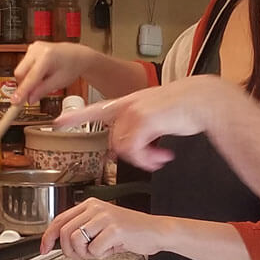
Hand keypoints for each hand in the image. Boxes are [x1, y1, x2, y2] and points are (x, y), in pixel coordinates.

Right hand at [13, 41, 91, 103]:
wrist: (77, 56)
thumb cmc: (71, 67)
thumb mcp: (59, 82)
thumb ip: (42, 91)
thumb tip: (29, 99)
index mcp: (46, 56)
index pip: (30, 77)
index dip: (22, 91)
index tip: (15, 101)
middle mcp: (37, 49)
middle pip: (20, 73)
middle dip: (24, 85)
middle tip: (32, 95)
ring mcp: (33, 48)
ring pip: (21, 70)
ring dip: (28, 79)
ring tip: (44, 80)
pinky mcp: (31, 49)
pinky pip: (24, 65)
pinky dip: (30, 73)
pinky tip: (42, 74)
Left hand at [41, 198, 167, 259]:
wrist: (156, 231)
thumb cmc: (131, 231)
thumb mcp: (103, 226)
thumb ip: (83, 229)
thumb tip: (61, 243)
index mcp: (90, 204)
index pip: (60, 219)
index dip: (48, 236)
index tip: (44, 249)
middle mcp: (96, 207)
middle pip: (64, 232)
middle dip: (69, 251)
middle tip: (82, 256)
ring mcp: (105, 217)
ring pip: (75, 241)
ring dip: (85, 254)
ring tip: (99, 251)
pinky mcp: (114, 229)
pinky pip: (94, 249)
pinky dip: (101, 255)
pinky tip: (112, 249)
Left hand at [52, 75, 232, 170]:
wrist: (201, 99)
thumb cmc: (183, 107)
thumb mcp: (155, 113)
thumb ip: (140, 126)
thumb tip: (129, 148)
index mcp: (128, 102)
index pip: (95, 109)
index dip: (76, 117)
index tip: (57, 122)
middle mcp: (127, 106)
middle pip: (117, 141)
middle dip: (134, 155)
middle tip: (154, 160)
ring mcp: (134, 112)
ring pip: (126, 148)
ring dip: (144, 159)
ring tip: (161, 158)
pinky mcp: (144, 121)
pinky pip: (136, 150)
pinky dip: (149, 159)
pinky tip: (164, 156)